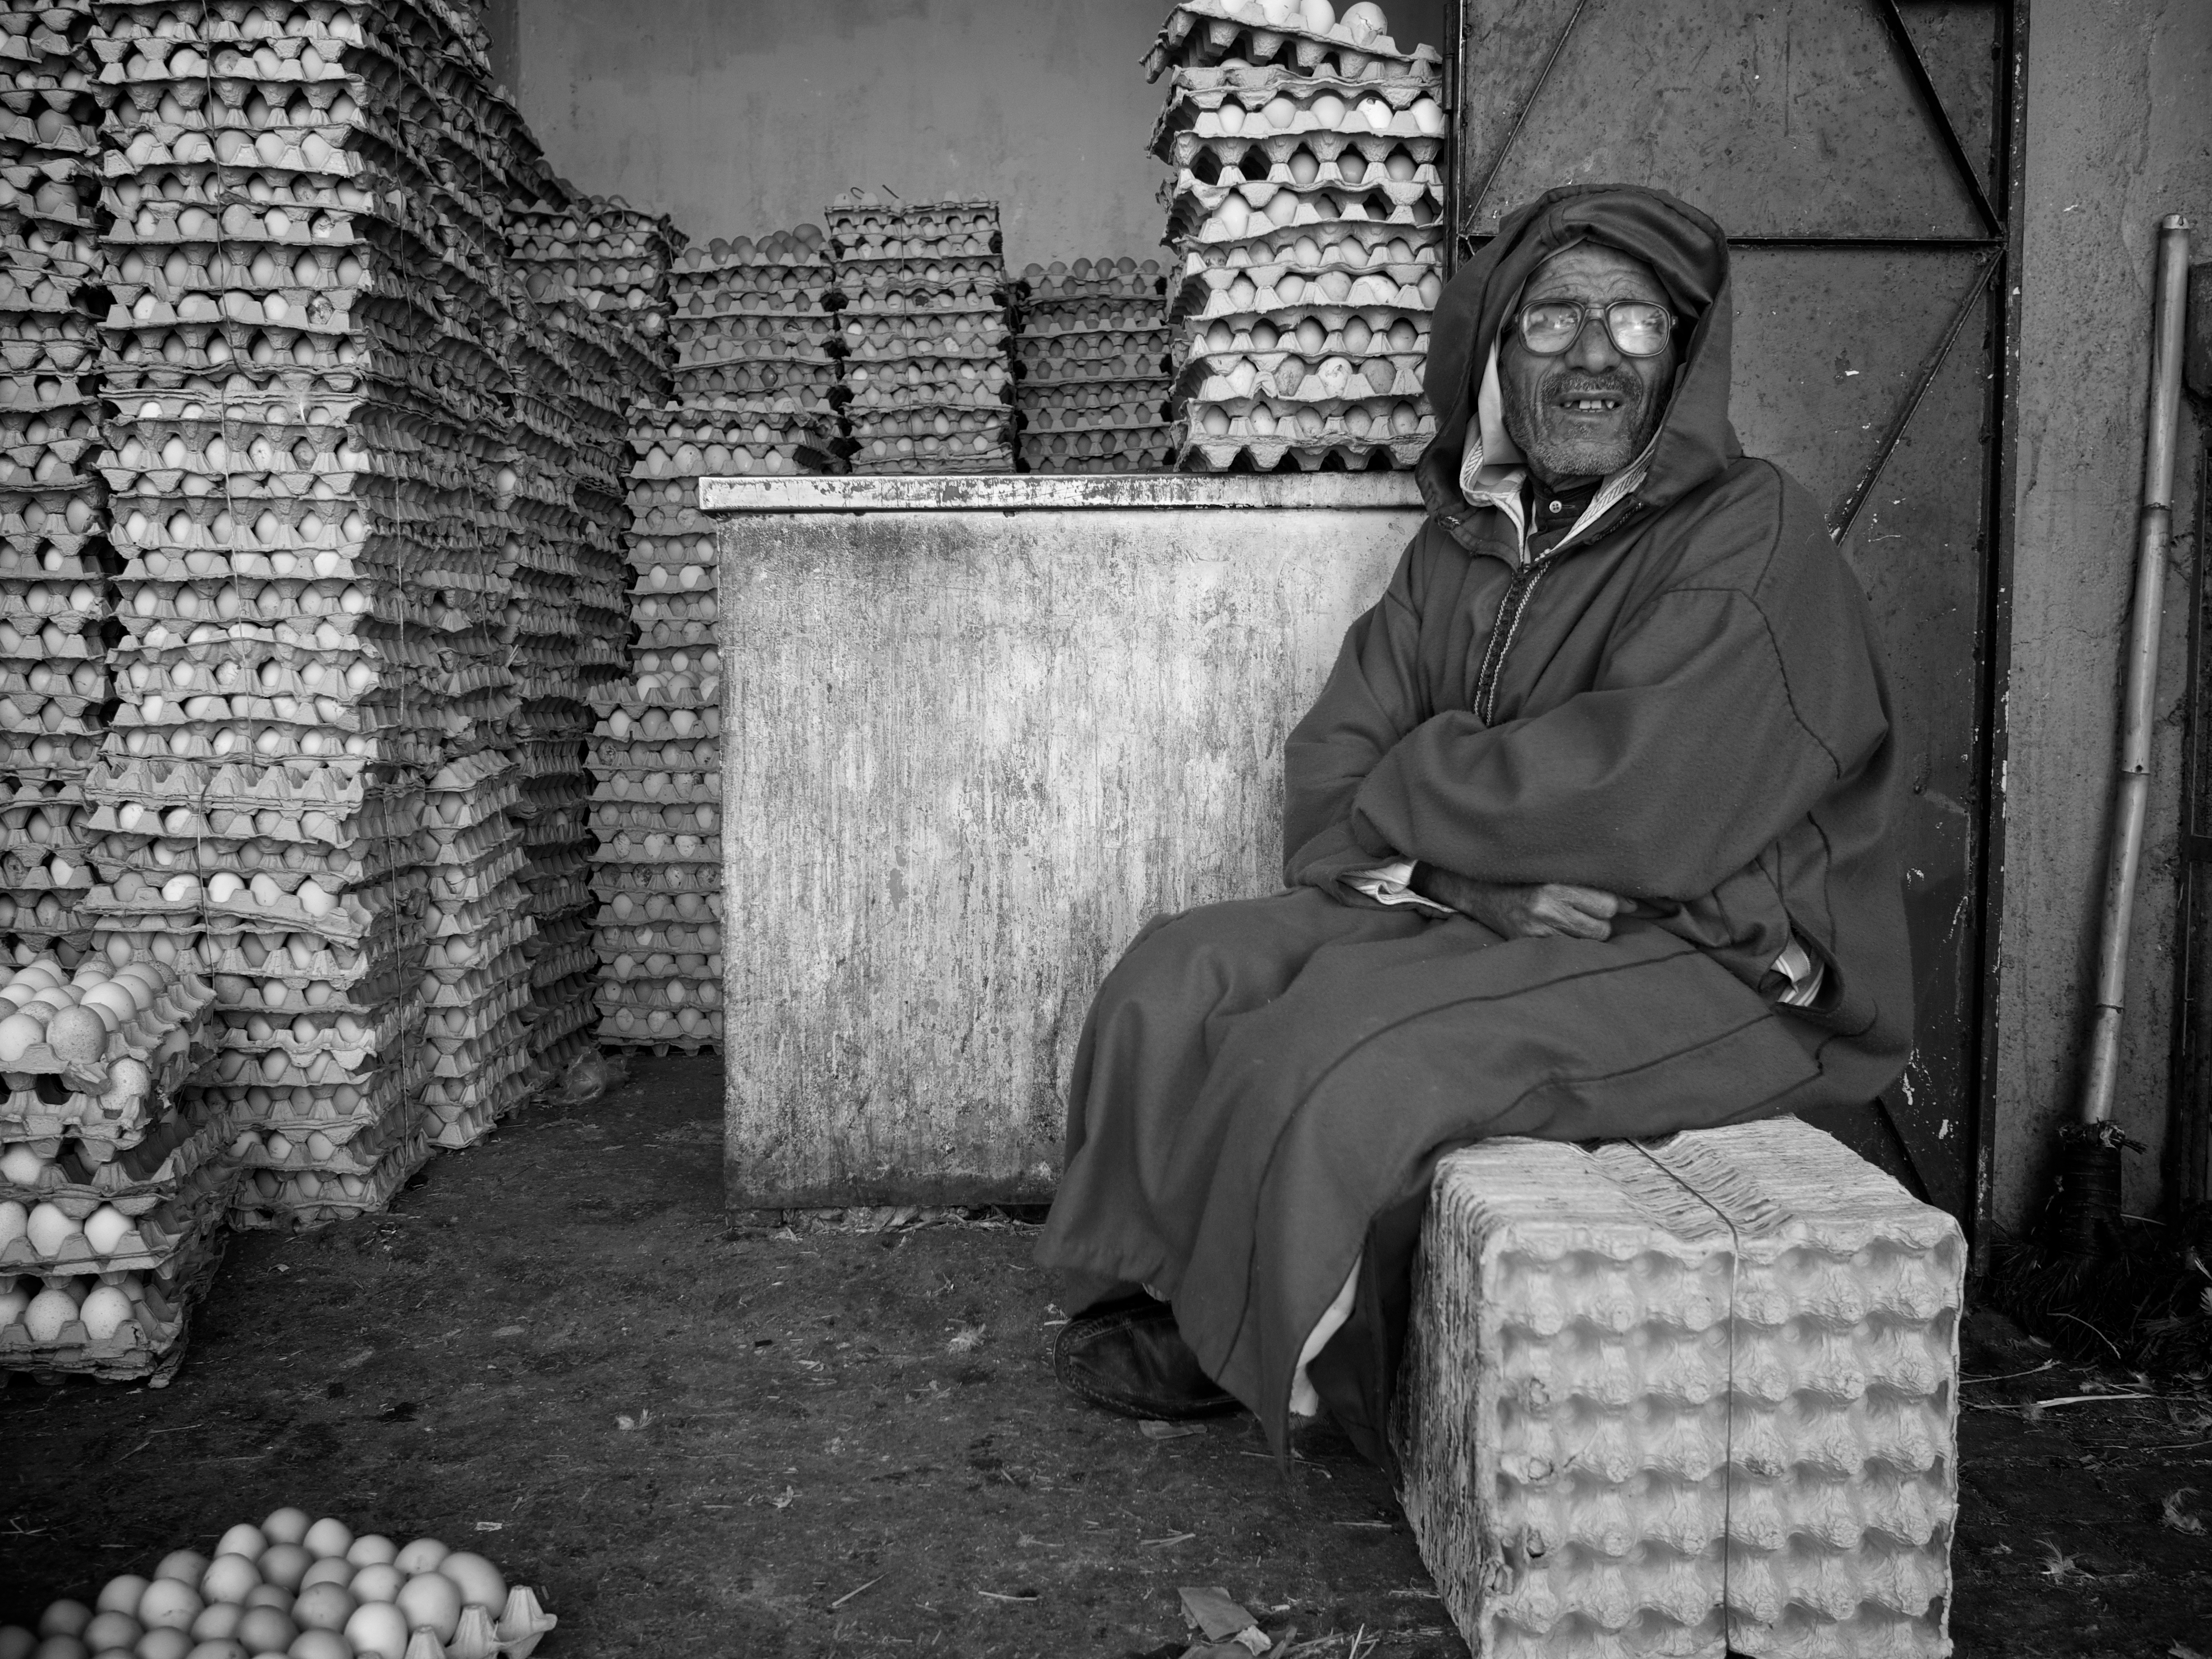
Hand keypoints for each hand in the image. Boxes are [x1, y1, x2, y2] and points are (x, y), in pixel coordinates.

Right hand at [1408, 864, 1634, 940]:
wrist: (1479, 893)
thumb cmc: (1521, 879)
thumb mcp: (1553, 874)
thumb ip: (1587, 886)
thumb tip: (1631, 904)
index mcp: (1555, 888)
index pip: (1606, 904)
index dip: (1617, 904)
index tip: (1623, 904)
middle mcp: (1547, 911)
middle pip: (1602, 927)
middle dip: (1601, 921)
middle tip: (1589, 913)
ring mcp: (1538, 933)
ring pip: (1589, 942)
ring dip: (1588, 935)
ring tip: (1574, 923)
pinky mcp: (1531, 947)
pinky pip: (1569, 950)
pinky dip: (1571, 944)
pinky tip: (1562, 934)